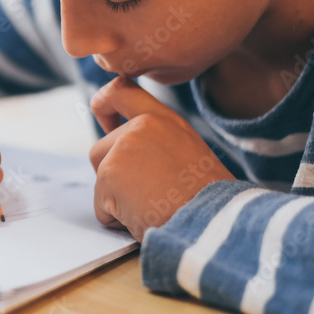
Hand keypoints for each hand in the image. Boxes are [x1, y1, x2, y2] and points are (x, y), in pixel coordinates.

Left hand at [89, 76, 234, 240]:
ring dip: (116, 199)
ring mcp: (121, 149)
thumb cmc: (206, 200)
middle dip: (112, 176)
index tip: (103, 118)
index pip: (121, 91)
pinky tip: (144, 218)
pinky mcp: (109, 174)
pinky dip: (117, 219)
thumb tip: (131, 158)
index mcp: (163, 120)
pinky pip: (101, 205)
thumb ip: (156, 144)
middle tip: (145, 194)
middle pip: (100, 148)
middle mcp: (140, 127)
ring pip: (100, 178)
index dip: (104, 102)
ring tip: (151, 207)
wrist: (213, 222)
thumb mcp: (188, 154)